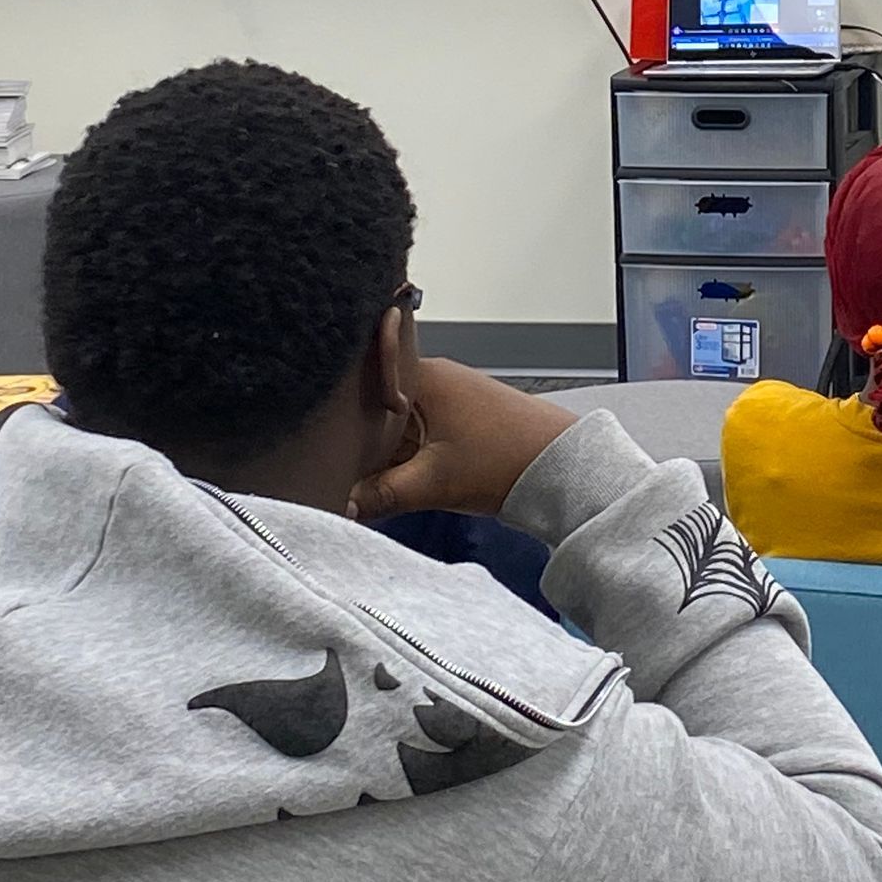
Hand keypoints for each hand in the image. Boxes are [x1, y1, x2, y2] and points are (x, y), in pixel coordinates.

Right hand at [350, 358, 577, 524]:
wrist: (563, 466)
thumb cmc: (506, 459)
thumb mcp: (433, 483)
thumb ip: (379, 495)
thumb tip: (339, 507)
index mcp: (422, 374)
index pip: (360, 383)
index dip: (336, 415)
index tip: (318, 443)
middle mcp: (432, 377)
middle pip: (375, 405)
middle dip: (356, 438)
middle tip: (332, 467)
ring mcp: (447, 396)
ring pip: (395, 421)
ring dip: (382, 448)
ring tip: (357, 475)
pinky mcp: (459, 418)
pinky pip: (415, 431)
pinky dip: (404, 452)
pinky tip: (391, 475)